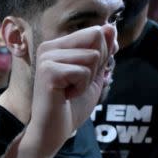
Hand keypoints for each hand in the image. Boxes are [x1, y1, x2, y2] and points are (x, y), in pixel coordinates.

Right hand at [23, 25, 115, 155]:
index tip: (84, 75)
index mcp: (58, 45)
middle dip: (97, 65)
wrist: (53, 131)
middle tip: (77, 83)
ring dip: (88, 80)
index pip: (96, 32)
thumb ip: (103, 51)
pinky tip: (65, 96)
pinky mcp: (48, 72)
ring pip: (92, 56)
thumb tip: (111, 27)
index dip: (102, 55)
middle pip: (96, 37)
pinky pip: (83, 72)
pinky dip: (81, 88)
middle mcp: (49, 47)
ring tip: (70, 90)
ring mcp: (46, 58)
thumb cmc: (72, 106)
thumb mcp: (94, 75)